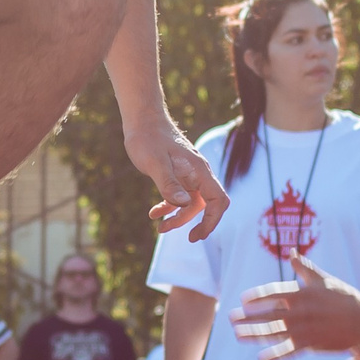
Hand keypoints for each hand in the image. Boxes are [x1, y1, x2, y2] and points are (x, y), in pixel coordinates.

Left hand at [126, 119, 228, 240]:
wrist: (142, 120)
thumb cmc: (148, 138)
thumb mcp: (155, 163)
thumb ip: (169, 184)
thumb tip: (183, 204)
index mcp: (199, 171)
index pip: (218, 200)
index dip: (212, 220)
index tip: (198, 234)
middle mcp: (198, 174)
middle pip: (207, 205)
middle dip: (200, 224)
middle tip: (189, 239)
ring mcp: (188, 175)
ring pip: (191, 203)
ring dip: (178, 217)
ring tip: (160, 228)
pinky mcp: (177, 174)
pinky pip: (179, 196)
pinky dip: (168, 207)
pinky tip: (153, 214)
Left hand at [237, 258, 359, 359]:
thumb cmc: (344, 298)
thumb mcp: (324, 280)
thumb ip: (304, 268)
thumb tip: (291, 252)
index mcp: (302, 292)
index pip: (273, 293)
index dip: (256, 297)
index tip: (243, 300)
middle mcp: (300, 311)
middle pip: (267, 314)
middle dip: (247, 316)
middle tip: (231, 318)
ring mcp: (304, 329)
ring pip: (273, 332)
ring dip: (253, 334)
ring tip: (238, 334)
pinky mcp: (311, 344)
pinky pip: (288, 351)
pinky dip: (275, 356)